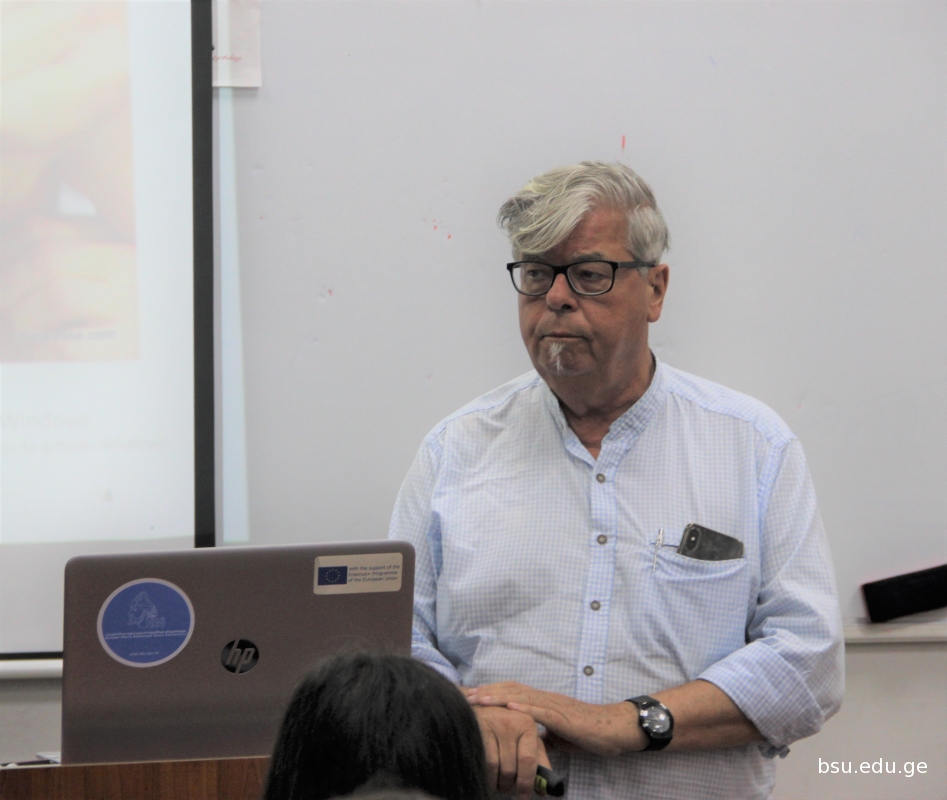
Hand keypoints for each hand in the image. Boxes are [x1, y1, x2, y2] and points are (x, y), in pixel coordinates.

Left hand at [468, 682, 642, 756]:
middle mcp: (546, 699)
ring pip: (521, 697)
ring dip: (498, 697)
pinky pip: (541, 711)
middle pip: (510, 690)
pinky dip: (523, 708)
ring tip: (478, 699)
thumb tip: (530, 741)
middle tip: (464, 694)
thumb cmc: (590, 732)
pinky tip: (508, 708)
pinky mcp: (565, 716)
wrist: (616, 728)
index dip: (491, 693)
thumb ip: (544, 734)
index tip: (470, 696)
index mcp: (543, 702)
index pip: (512, 693)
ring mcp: (554, 705)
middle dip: (486, 692)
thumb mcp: (560, 735)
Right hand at [472, 705, 550, 799]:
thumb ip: (538, 762)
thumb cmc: (507, 728)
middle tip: (509, 789)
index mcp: (527, 724)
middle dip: (510, 785)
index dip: (527, 782)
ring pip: (497, 769)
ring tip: (499, 783)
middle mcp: (511, 722)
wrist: (480, 708)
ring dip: (498, 783)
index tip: (524, 797)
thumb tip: (544, 791)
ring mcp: (492, 726)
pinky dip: (488, 777)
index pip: (528, 759)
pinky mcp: (477, 731)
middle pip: (511, 768)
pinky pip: (484, 764)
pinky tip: (488, 778)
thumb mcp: (526, 739)